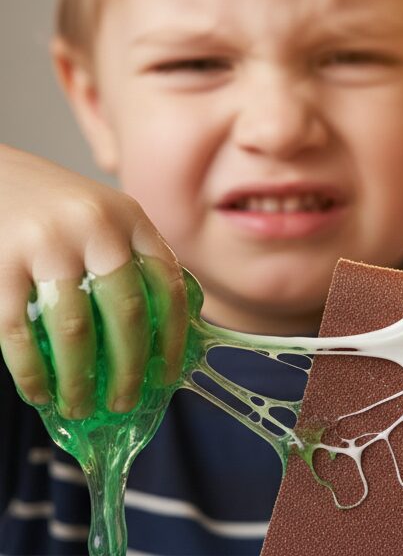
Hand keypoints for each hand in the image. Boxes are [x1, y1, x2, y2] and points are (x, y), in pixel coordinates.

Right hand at [0, 145, 186, 417]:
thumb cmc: (53, 207)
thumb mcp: (104, 217)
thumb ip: (132, 259)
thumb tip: (159, 338)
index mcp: (131, 217)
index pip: (168, 284)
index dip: (173, 337)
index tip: (169, 375)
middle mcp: (96, 227)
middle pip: (127, 313)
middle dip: (129, 369)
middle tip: (123, 403)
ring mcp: (47, 244)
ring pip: (74, 330)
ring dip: (78, 380)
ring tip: (79, 406)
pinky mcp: (2, 261)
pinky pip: (18, 330)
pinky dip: (30, 371)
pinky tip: (38, 392)